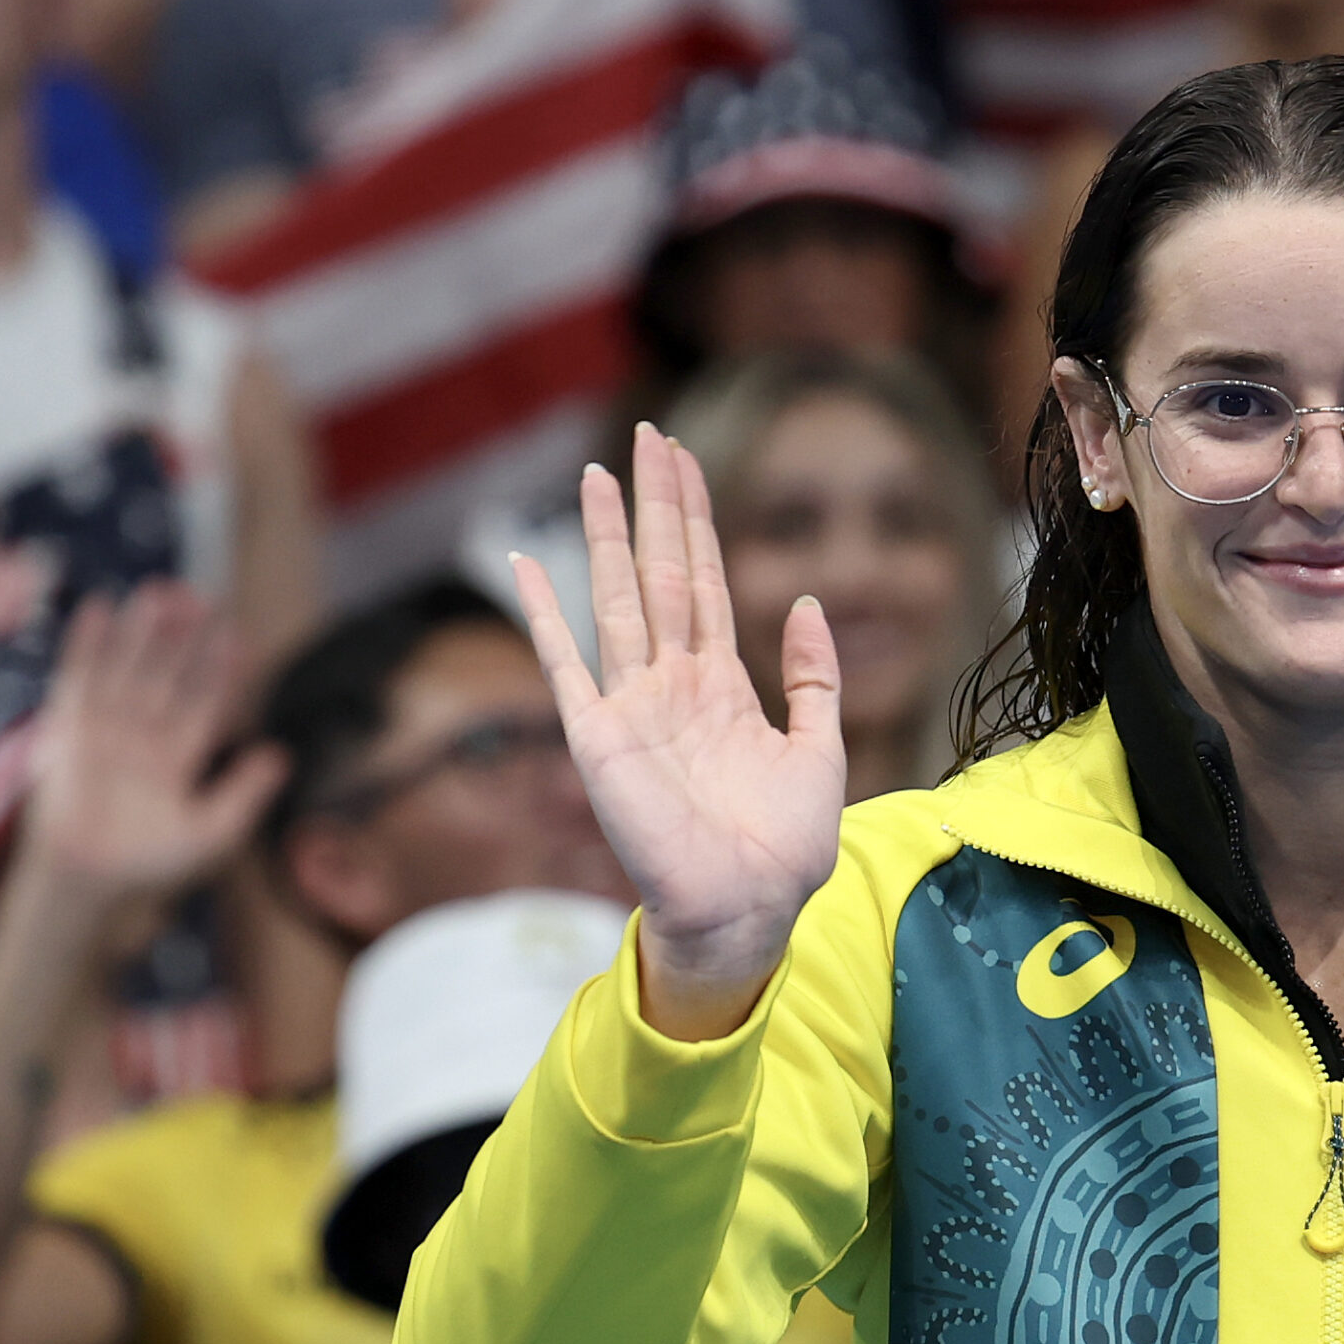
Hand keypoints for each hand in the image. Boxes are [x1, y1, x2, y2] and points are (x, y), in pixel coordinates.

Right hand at [16, 585, 284, 919]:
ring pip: (130, 667)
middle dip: (185, 637)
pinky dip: (88, 643)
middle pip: (169, 673)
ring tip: (161, 590)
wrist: (90, 878)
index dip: (221, 667)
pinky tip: (101, 608)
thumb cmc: (151, 863)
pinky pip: (80, 677)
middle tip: (203, 596)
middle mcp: (147, 733)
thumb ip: (247, 793)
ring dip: (144, 631)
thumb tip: (284, 755)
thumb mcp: (214, 832)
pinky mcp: (71, 727)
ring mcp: (109, 727)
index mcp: (182, 754)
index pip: (206, 699)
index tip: (238, 634)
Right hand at [514, 423, 843, 1038]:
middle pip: (660, 573)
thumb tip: (805, 602)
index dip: (695, 520)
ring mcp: (631, 706)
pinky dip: (543, 615)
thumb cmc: (783, 847)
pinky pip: (565, 664)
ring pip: (617, 600)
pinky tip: (524, 564)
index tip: (686, 458)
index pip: (704, 582)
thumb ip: (814, 677)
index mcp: (721, 686)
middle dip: (657, 505)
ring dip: (607, 536)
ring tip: (601, 472)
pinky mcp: (598, 737)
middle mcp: (671, 685)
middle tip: (649, 435)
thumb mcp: (820, 749)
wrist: (750, 908)